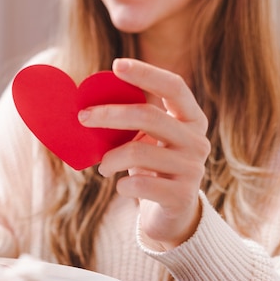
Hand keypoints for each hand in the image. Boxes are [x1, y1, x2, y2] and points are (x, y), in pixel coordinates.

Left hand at [78, 58, 209, 249]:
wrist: (172, 216)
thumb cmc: (153, 170)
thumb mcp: (146, 141)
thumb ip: (132, 123)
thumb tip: (88, 106)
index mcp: (192, 119)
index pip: (174, 86)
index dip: (147, 73)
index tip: (117, 64)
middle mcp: (197, 141)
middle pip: (149, 116)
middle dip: (109, 114)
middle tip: (82, 118)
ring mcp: (193, 169)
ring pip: (138, 152)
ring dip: (110, 159)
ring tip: (103, 167)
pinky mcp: (181, 196)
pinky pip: (139, 184)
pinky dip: (121, 184)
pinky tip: (122, 187)